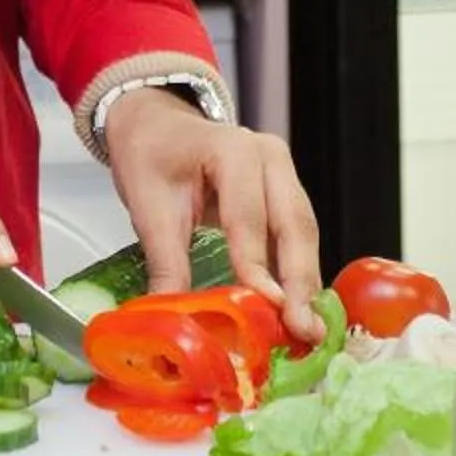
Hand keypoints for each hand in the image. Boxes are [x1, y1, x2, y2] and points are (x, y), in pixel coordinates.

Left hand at [102, 87, 324, 342]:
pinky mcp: (284, 194)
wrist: (156, 125)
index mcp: (233, 149)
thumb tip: (170, 320)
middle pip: (294, 224)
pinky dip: (297, 272)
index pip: (249, 216)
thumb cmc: (151, 155)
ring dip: (305, 282)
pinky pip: (296, 236)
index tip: (267, 308)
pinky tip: (297, 308)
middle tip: (304, 330)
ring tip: (306, 330)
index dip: (257, 265)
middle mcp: (269, 157)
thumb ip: (166, 263)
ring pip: (303, 232)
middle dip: (300, 282)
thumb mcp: (148, 207)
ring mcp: (283, 173)